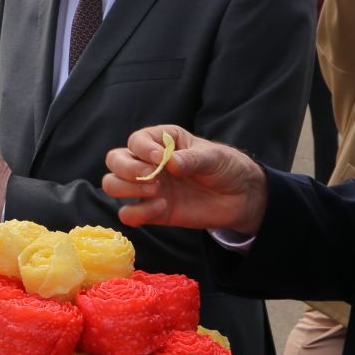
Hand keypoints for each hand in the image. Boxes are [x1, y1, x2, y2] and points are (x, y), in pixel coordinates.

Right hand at [101, 125, 269, 233]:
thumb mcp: (214, 157)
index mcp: (162, 141)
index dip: (143, 149)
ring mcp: (148, 188)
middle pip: (115, 160)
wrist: (241, 197)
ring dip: (127, 189)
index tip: (160, 158)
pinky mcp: (153, 212)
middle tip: (152, 177)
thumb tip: (170, 163)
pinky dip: (138, 212)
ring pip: (113, 185)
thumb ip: (192, 159)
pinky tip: (162, 207)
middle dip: (127, 168)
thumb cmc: (226, 168)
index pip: (136, 140)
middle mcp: (148, 163)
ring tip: (157, 191)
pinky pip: (129, 214)